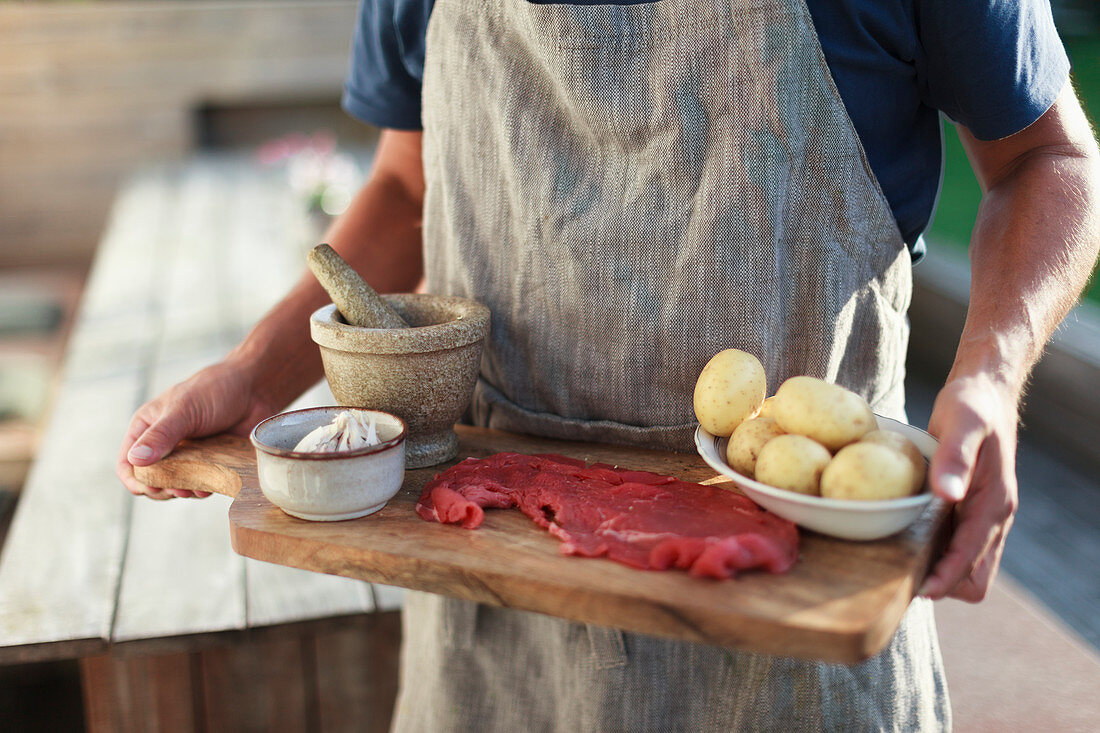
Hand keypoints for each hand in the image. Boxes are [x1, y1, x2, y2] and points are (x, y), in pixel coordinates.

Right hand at [116, 360, 277, 499]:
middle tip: (177, 488)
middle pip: (150, 480)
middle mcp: (165, 444)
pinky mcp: (210, 462)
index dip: (135, 480)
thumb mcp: (184, 410)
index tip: (150, 488)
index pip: (127, 463)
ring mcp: (188, 455)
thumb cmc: (214, 390)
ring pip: (175, 485)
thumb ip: (161, 434)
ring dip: (183, 491)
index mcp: (148, 428)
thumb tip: (136, 460)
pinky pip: (200, 484)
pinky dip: (202, 489)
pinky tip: (209, 487)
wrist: (255, 389)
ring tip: (194, 488)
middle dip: (161, 489)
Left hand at [920, 374, 1019, 601]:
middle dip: (944, 584)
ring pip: (969, 567)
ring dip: (941, 573)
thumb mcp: (961, 422)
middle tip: (901, 578)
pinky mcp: (972, 510)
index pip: (972, 557)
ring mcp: (985, 515)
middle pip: (975, 577)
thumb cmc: (971, 404)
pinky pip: (960, 548)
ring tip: (900, 565)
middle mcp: (995, 515)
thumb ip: (954, 457)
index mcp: (995, 502)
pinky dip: (939, 555)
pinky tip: (908, 544)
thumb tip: (947, 495)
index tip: (917, 590)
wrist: (985, 392)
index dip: (945, 577)